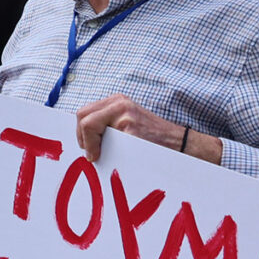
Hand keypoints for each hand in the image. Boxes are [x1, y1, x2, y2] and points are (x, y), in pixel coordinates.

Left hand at [74, 94, 216, 163]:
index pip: (83, 112)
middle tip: (90, 152)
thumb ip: (105, 123)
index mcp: (116, 101)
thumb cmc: (149, 138)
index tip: (86, 146)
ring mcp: (125, 114)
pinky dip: (105, 151)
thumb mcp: (125, 122)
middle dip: (82, 137)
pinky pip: (105, 141)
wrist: (178, 143)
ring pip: (88, 126)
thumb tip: (79, 135)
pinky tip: (115, 156)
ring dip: (90, 144)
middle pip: (82, 116)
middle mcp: (119, 103)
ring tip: (99, 154)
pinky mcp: (130, 128)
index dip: (80, 132)